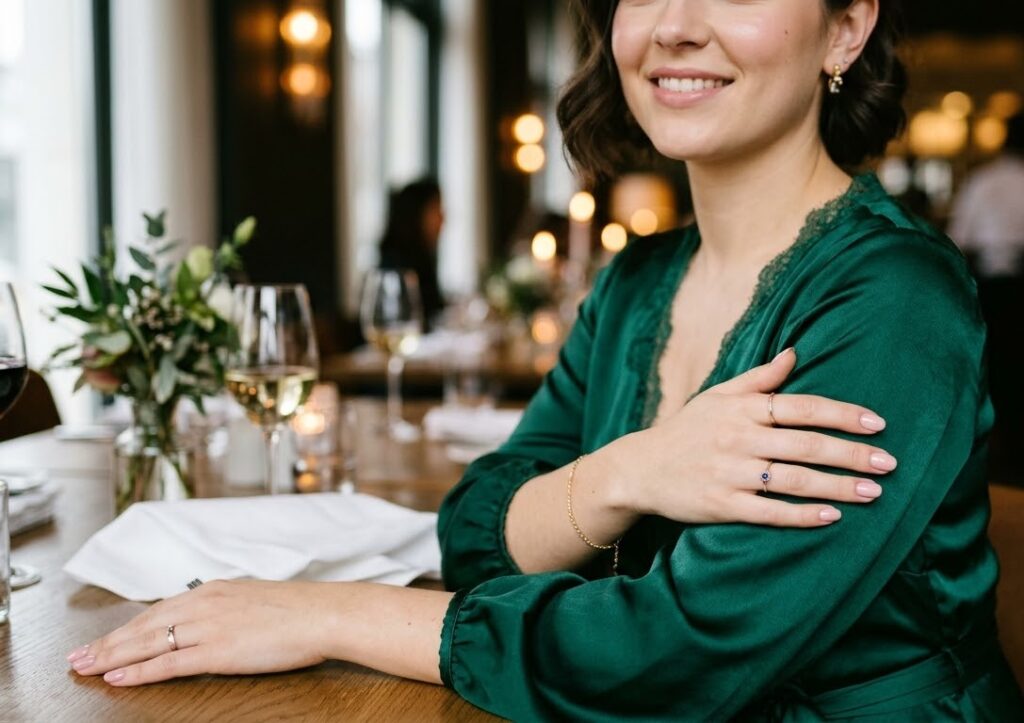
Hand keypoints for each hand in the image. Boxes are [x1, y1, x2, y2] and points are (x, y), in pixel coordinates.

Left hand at [65, 580, 336, 685]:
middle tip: (77, 656)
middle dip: (107, 642)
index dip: (126, 627)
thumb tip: (215, 621)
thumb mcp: (255, 600)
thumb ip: (228, 609)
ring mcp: (209, 626)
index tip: (104, 639)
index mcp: (214, 590)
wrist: (322, 612)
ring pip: (147, 642)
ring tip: (85, 667)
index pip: (158, 609)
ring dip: (111, 656)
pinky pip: (168, 662)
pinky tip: (118, 678)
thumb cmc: (299, 610)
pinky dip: (139, 671)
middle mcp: (205, 603)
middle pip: (144, 625)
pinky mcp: (217, 650)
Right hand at [611, 348, 896, 526]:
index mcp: (741, 409)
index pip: (801, 407)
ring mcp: (729, 473)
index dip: (842, 414)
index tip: (877, 424)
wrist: (640, 469)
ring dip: (837, 486)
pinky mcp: (721, 505)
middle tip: (889, 464)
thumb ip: (759, 378)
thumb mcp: (717, 397)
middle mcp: (737, 438)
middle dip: (852, 454)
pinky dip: (802, 515)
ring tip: (874, 492)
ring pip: (794, 480)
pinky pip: (769, 511)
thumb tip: (795, 352)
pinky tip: (832, 517)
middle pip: (805, 445)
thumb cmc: (686, 430)